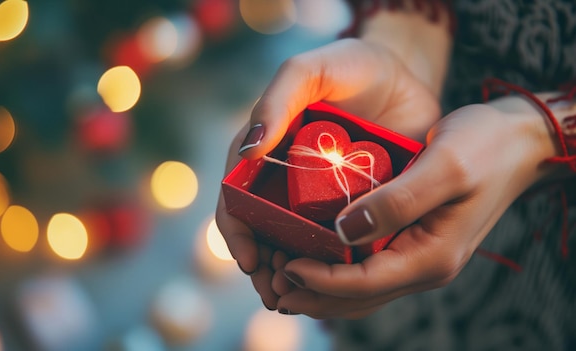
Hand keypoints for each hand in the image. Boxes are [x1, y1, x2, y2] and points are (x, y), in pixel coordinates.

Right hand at [216, 38, 441, 309]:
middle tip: (277, 292)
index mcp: (263, 151)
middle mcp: (284, 179)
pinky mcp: (352, 204)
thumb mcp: (310, 69)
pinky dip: (330, 265)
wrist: (405, 75)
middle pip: (263, 229)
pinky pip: (336, 240)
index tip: (251, 260)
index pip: (236, 196)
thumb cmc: (352, 66)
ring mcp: (317, 195)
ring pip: (296, 242)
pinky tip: (334, 285)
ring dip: (292, 274)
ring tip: (297, 299)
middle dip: (264, 264)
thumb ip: (277, 98)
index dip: (237, 231)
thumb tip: (249, 149)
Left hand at [272, 98, 559, 318]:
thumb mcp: (445, 166)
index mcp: (432, 256)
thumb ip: (397, 202)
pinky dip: (334, 268)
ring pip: (359, 288)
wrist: (516, 141)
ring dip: (318, 286)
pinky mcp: (411, 242)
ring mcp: (418, 257)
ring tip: (278, 271)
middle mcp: (423, 265)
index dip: (319, 280)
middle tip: (269, 278)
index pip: (363, 284)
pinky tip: (308, 251)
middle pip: (356, 297)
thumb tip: (343, 231)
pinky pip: (366, 268)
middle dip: (311, 293)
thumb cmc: (485, 146)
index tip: (283, 264)